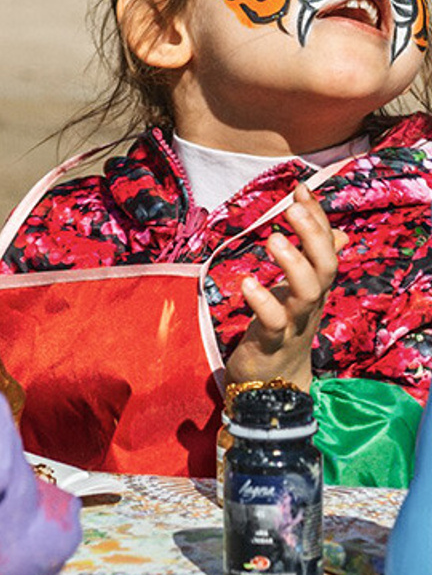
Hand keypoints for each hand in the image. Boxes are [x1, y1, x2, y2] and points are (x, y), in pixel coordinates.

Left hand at [225, 184, 342, 391]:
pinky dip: (262, 302)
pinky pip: (272, 322)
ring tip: (272, 238)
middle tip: (291, 210)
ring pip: (305, 293)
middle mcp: (309, 304)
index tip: (300, 189)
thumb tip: (328, 222)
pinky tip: (247, 283)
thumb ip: (307, 257)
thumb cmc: (282, 329)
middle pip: (324, 267)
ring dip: (292, 264)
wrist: (272, 385)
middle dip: (313, 236)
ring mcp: (292, 324)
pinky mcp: (270, 343)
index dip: (316, 219)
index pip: (325, 247)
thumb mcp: (295, 291)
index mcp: (315, 288)